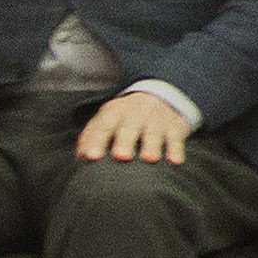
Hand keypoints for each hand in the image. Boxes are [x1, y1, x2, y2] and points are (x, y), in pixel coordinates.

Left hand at [76, 90, 192, 164]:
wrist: (159, 96)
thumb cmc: (125, 118)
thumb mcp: (106, 119)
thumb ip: (90, 137)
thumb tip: (80, 157)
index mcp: (113, 112)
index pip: (103, 126)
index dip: (97, 141)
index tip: (91, 156)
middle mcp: (135, 114)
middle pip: (129, 128)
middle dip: (125, 142)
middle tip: (121, 157)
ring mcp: (156, 120)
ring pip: (153, 133)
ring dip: (151, 146)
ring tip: (149, 159)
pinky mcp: (174, 127)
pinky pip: (176, 138)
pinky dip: (176, 150)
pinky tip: (175, 161)